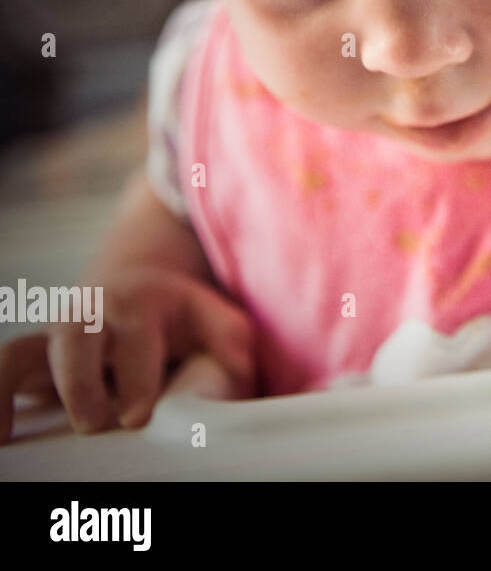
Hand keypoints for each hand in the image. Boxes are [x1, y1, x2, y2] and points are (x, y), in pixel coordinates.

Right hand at [0, 265, 255, 443]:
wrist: (141, 285)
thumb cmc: (186, 318)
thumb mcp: (217, 319)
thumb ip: (230, 341)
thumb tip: (237, 368)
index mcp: (146, 302)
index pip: (137, 338)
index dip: (135, 379)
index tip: (137, 418)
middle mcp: (96, 312)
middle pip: (76, 338)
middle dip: (80, 382)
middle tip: (92, 424)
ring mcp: (60, 331)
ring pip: (23, 350)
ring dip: (14, 387)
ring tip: (12, 435)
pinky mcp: (36, 353)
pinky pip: (3, 367)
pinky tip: (1, 436)